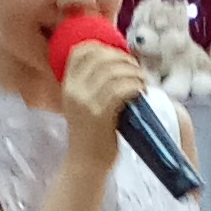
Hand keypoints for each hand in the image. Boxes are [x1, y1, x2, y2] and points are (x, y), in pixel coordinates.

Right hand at [58, 38, 147, 168]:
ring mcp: (86, 102)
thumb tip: (117, 62)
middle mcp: (74, 91)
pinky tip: (141, 92)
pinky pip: (121, 90)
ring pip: (114, 73)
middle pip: (101, 58)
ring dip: (134, 73)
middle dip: (124, 59)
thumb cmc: (90, 134)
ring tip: (142, 81)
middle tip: (137, 68)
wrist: (85, 164)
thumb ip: (90, 85)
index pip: (79, 52)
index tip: (119, 54)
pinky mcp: (100, 115)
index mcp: (67, 86)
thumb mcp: (81, 105)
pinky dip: (135, 87)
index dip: (102, 46)